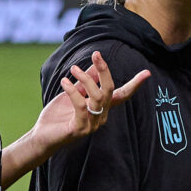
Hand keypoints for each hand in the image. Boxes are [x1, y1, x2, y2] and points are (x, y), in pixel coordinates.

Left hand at [30, 51, 149, 159]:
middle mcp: (101, 117)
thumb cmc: (58, 115)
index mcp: (102, 108)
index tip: (147, 73)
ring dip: (85, 79)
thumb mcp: (74, 93)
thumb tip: (95, 65)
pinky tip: (64, 82)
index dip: (134, 84)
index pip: (122, 95)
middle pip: (110, 90)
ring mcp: (92, 124)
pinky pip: (81, 106)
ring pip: (98, 97)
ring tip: (73, 69)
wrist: (42, 136)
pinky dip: (73, 91)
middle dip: (104, 71)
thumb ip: (86, 82)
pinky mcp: (80, 129)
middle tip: (95, 54)